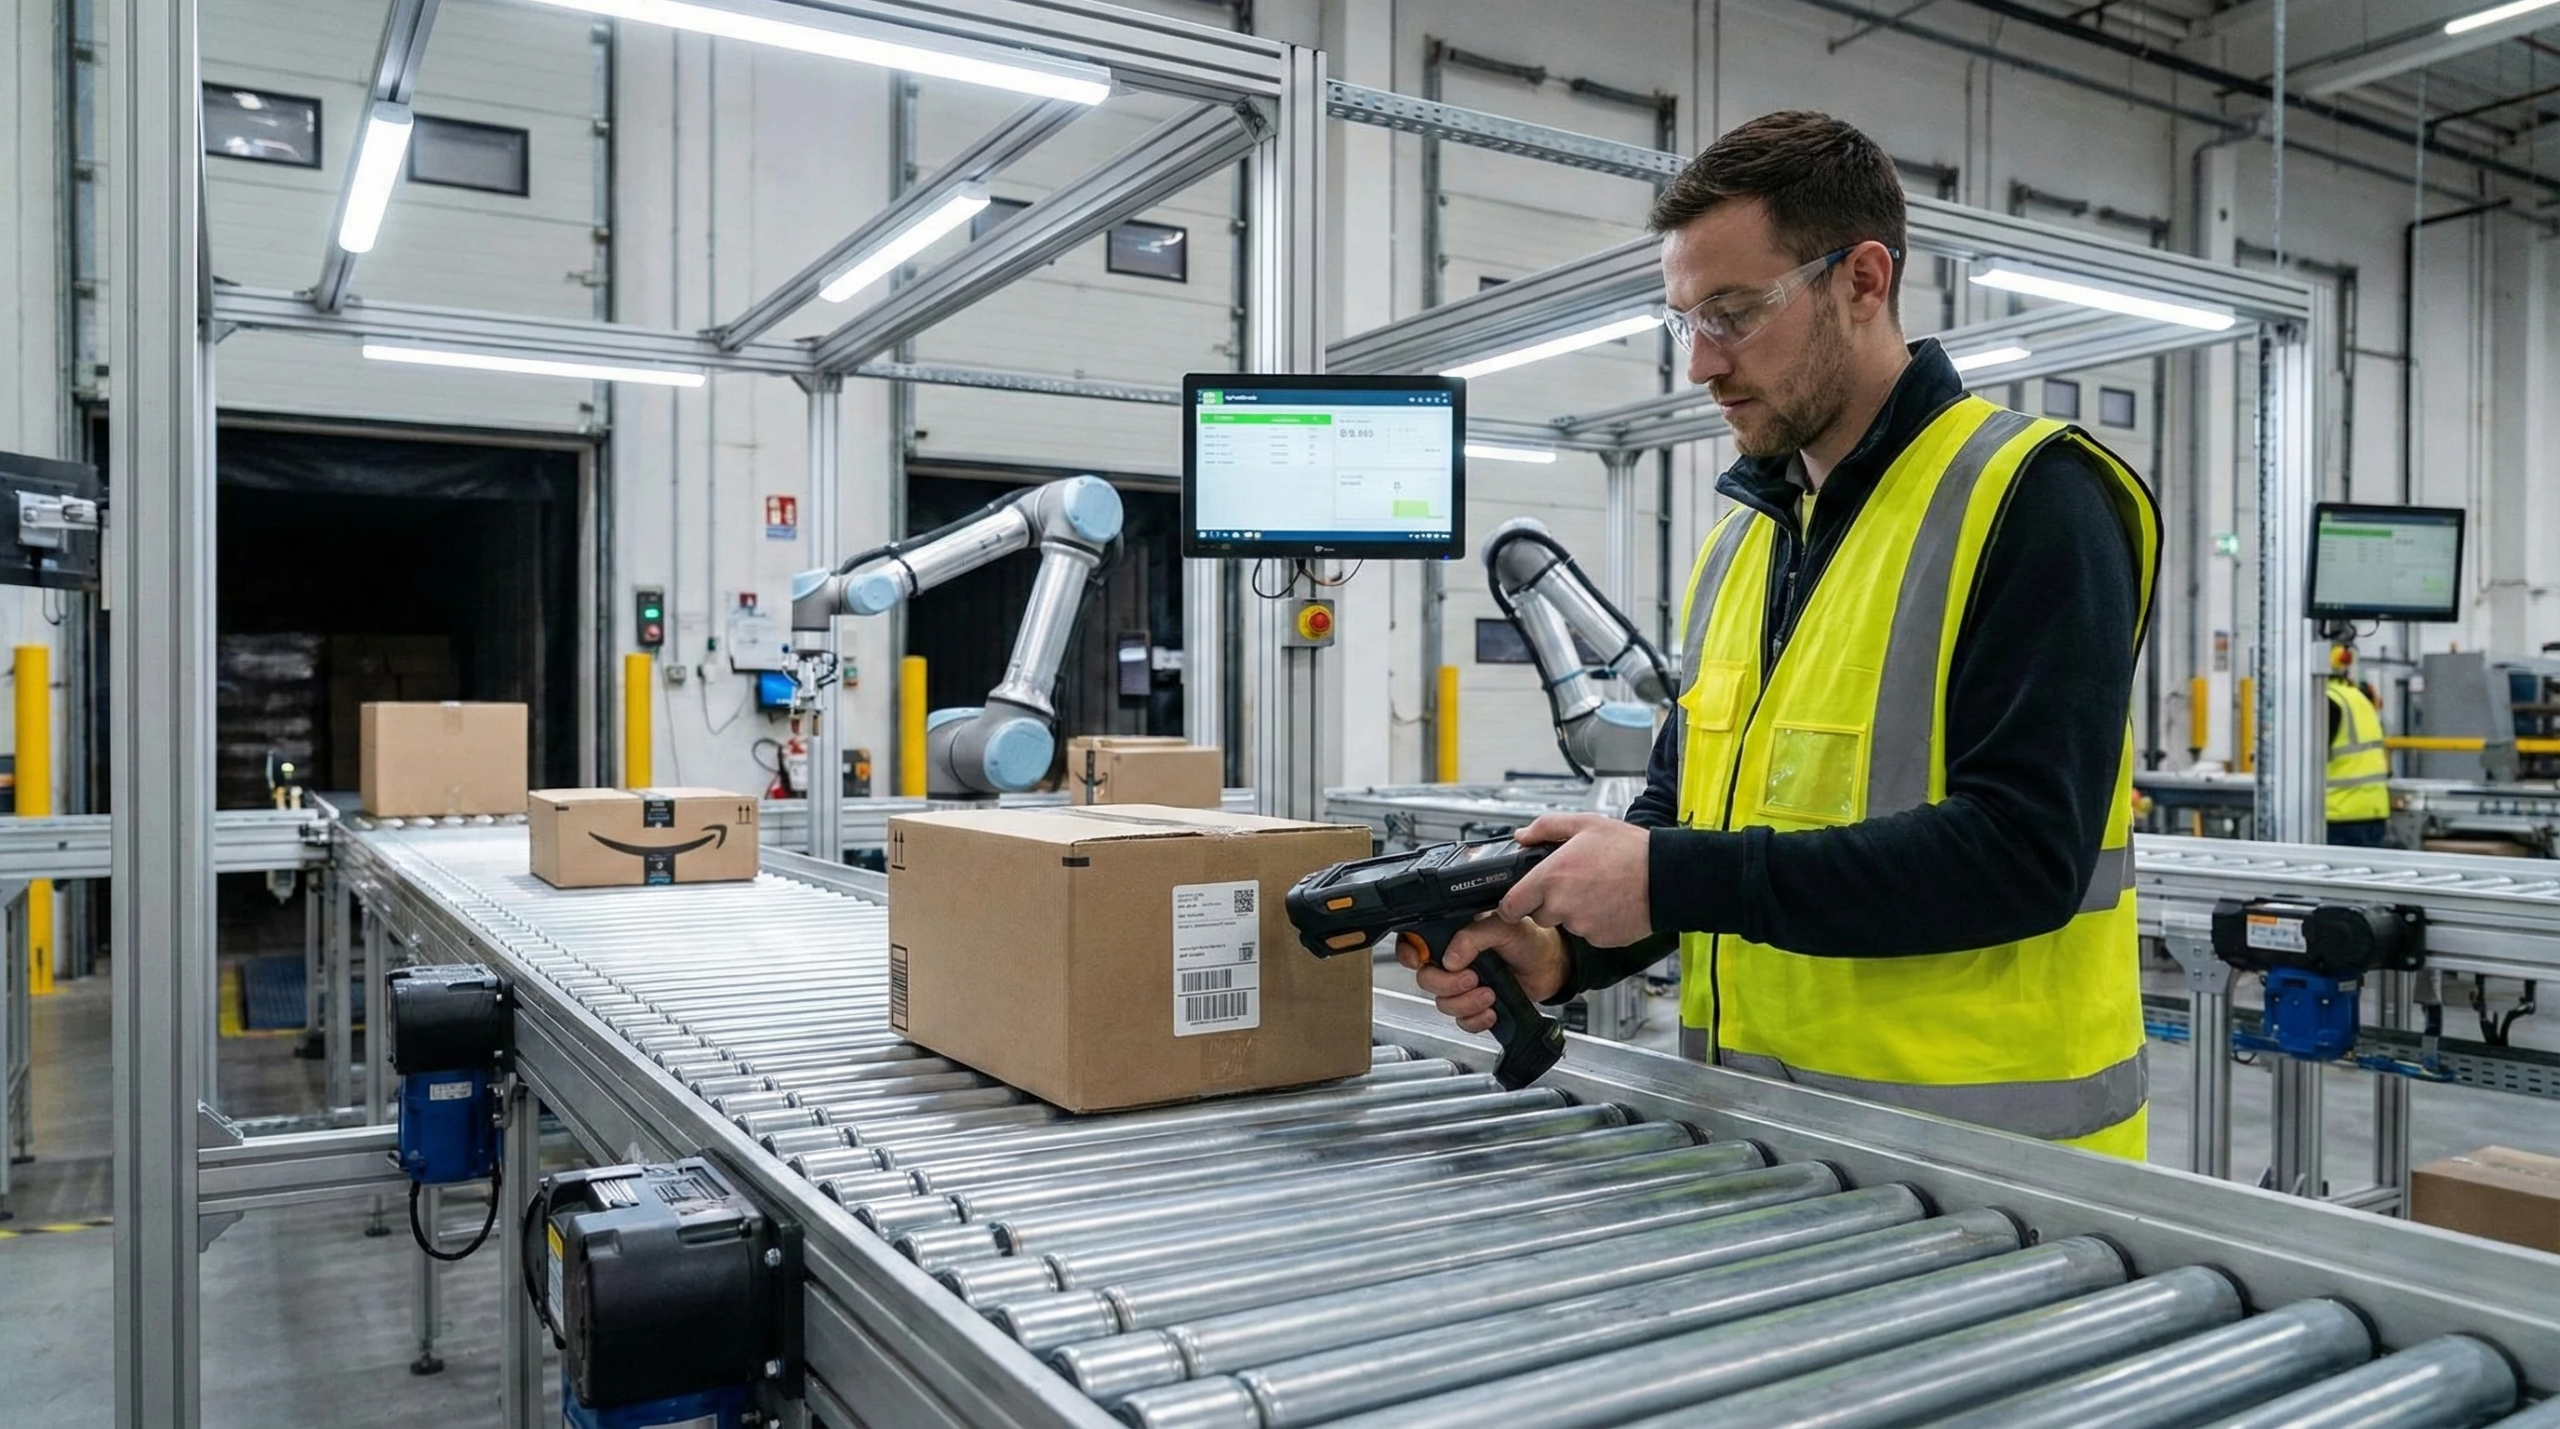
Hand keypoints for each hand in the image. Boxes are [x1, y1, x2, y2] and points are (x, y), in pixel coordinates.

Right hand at [1398, 916, 1566, 1034]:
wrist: (1552, 967)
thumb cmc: (1530, 940)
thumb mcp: (1503, 927)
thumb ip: (1473, 936)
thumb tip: (1450, 959)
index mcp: (1454, 935)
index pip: (1415, 943)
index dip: (1410, 954)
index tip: (1420, 961)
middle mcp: (1454, 961)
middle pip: (1426, 979)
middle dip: (1447, 984)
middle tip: (1472, 979)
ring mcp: (1463, 985)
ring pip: (1443, 1003)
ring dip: (1465, 1004)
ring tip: (1490, 994)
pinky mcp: (1475, 1006)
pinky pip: (1462, 1022)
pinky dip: (1475, 1020)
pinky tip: (1492, 1011)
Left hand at [1498, 813, 1653, 948]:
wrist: (1667, 877)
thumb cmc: (1630, 849)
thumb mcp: (1585, 824)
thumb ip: (1546, 828)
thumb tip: (1521, 836)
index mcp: (1551, 877)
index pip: (1510, 906)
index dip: (1513, 903)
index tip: (1520, 899)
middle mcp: (1562, 905)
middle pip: (1538, 915)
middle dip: (1548, 903)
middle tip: (1573, 884)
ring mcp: (1581, 926)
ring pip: (1565, 924)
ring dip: (1574, 912)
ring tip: (1597, 889)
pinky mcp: (1600, 939)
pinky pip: (1588, 933)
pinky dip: (1594, 922)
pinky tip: (1609, 903)